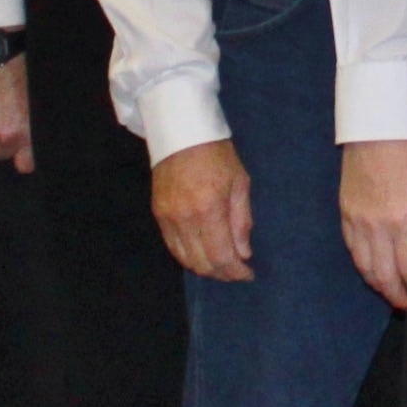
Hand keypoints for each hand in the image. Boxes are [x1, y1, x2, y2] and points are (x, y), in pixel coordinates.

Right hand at [152, 139, 252, 280]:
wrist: (181, 132)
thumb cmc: (217, 154)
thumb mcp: (240, 182)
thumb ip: (241, 221)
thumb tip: (243, 253)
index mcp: (209, 208)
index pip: (221, 256)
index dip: (235, 272)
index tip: (248, 275)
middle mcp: (185, 218)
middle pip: (202, 264)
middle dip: (222, 274)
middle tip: (237, 271)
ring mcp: (168, 217)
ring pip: (185, 259)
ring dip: (205, 268)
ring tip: (222, 264)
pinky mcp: (158, 214)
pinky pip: (172, 247)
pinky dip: (188, 256)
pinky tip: (202, 253)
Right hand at [339, 138, 406, 313]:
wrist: (379, 128)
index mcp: (403, 220)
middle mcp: (376, 226)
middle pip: (385, 276)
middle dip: (400, 297)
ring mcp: (357, 221)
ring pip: (365, 267)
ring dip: (381, 287)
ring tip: (396, 294)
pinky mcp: (345, 213)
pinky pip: (353, 251)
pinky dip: (365, 268)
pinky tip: (376, 273)